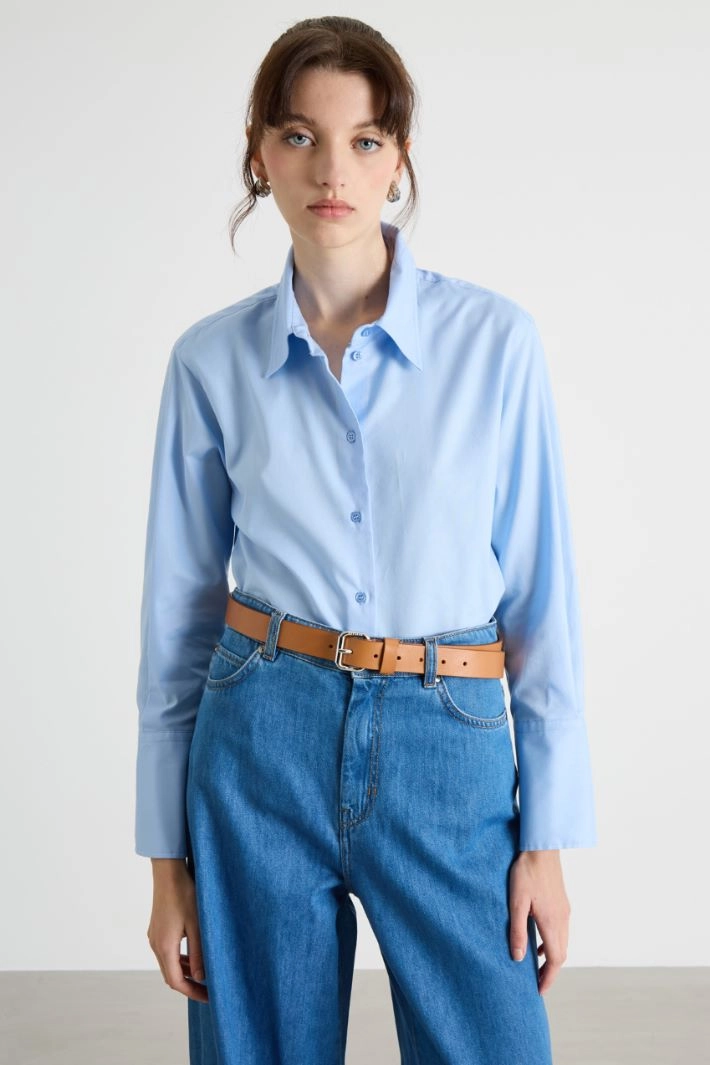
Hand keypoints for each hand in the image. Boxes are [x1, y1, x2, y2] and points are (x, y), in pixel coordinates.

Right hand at [146, 859, 207, 1002]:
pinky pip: (167, 952)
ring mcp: (154, 936)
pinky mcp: (157, 929)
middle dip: (189, 985)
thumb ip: (199, 952)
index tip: (209, 997)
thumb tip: (201, 977)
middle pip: (171, 975)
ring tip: (204, 975)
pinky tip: (193, 956)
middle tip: (208, 990)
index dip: (193, 992)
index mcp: (165, 947)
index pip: (176, 981)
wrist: (168, 872)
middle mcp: (155, 944)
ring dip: (185, 972)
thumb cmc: (185, 895)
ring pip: (168, 964)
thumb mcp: (197, 925)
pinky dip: (179, 959)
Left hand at [508, 849, 569, 995]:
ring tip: (537, 966)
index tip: (539, 990)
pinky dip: (553, 942)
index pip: (556, 959)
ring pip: (563, 942)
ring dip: (552, 957)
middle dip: (551, 971)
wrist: (541, 847)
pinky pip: (561, 930)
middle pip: (561, 954)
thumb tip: (518, 958)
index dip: (548, 977)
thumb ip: (518, 931)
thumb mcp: (516, 902)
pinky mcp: (562, 903)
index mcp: (552, 922)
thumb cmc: (526, 873)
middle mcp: (563, 919)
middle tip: (538, 983)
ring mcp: (564, 911)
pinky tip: (539, 940)